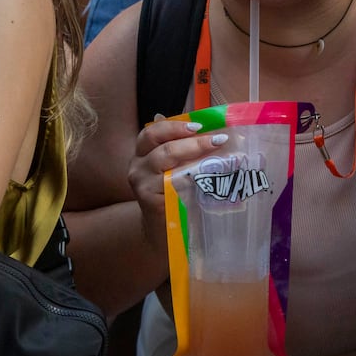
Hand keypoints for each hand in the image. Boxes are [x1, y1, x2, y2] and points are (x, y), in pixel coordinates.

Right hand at [127, 114, 225, 249]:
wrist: (162, 230)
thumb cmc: (173, 193)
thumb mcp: (173, 167)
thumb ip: (181, 146)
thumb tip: (203, 126)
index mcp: (142, 152)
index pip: (153, 131)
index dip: (175, 126)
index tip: (199, 125)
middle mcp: (138, 165)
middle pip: (163, 147)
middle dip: (193, 141)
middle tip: (218, 140)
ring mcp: (142, 183)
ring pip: (167, 162)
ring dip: (195, 155)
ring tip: (217, 153)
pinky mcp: (150, 200)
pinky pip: (173, 183)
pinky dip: (191, 176)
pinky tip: (207, 176)